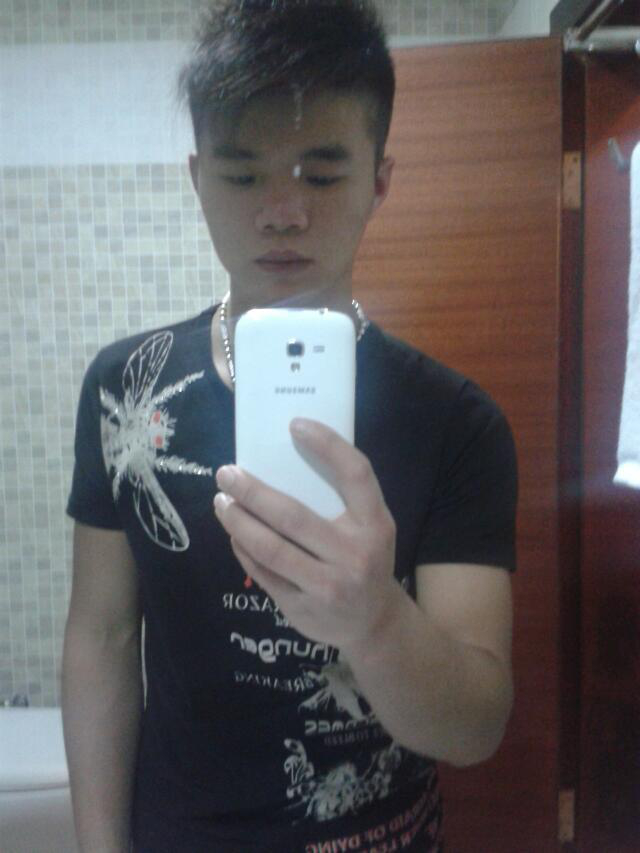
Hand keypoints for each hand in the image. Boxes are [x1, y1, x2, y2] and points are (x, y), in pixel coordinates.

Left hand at [213, 418, 400, 650]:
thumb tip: (287, 456)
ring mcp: (327, 586)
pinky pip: (263, 572)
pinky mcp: (302, 609)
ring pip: (270, 548)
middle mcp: (354, 555)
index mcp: (376, 525)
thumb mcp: (371, 527)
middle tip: (226, 473)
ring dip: (238, 521)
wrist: (374, 624)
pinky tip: (234, 533)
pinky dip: (244, 549)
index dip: (327, 446)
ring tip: (221, 501)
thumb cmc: (367, 559)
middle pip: (293, 516)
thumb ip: (343, 498)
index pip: (355, 475)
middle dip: (252, 491)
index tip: (295, 425)